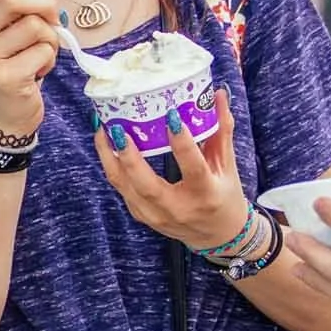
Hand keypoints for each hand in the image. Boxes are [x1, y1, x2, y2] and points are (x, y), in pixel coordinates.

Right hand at [0, 0, 59, 139]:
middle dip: (45, 5)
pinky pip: (44, 52)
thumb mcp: (16, 34)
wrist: (7, 116)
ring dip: (51, 41)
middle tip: (54, 22)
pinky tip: (38, 73)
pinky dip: (50, 62)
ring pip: (36, 27)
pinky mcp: (4, 76)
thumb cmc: (16, 69)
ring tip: (40, 56)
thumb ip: (21, 6)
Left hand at [97, 90, 247, 248]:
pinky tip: (107, 146)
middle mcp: (179, 209)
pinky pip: (123, 191)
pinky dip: (112, 168)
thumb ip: (221, 130)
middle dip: (129, 156)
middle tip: (118, 128)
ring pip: (126, 188)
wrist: (218, 236)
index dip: (182, 142)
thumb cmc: (224, 196)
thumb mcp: (227, 165)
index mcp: (205, 194)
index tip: (172, 116)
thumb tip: (218, 93)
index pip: (193, 167)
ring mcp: (157, 216)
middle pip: (147, 185)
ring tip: (103, 130)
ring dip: (110, 159)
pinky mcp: (143, 217)